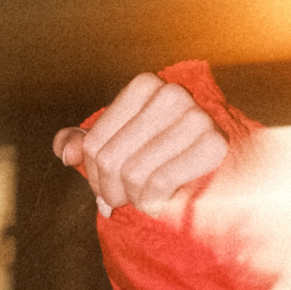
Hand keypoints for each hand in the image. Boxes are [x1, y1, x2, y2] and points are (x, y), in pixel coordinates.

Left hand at [55, 74, 229, 218]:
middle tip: (126, 199)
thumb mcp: (122, 150)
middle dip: (112, 191)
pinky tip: (165, 202)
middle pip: (110, 159)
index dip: (95, 177)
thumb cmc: (166, 164)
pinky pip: (157, 185)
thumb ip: (89, 145)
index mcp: (145, 86)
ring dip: (136, 199)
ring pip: (133, 175)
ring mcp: (195, 117)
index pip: (93, 144)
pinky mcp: (214, 145)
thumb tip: (65, 151)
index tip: (109, 187)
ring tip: (148, 200)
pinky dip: (155, 203)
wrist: (225, 182)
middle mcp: (171, 94)